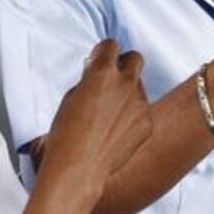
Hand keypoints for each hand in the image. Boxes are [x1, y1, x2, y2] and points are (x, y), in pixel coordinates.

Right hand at [41, 40, 152, 203]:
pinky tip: (115, 132)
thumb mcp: (71, 97)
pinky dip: (131, 116)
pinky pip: (141, 111)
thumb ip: (89, 79)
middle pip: (135, 59)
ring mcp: (140, 104)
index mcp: (103, 73)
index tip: (99, 59)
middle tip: (112, 78)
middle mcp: (126, 83)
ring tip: (107, 116)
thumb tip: (96, 71)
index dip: (104, 52)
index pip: (111, 46)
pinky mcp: (147, 123)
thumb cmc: (66, 134)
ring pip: (138, 87)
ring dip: (126, 93)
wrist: (78, 168)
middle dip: (124, 64)